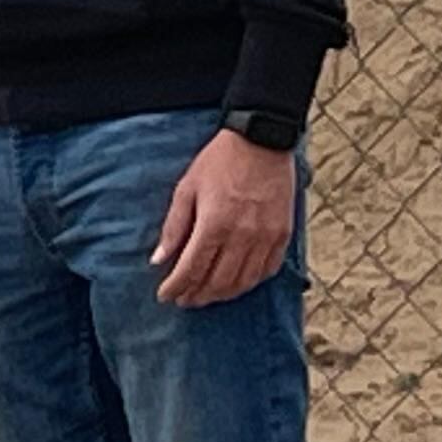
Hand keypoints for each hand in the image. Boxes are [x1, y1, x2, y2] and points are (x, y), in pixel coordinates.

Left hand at [150, 130, 296, 308]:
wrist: (261, 141)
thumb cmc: (219, 161)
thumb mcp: (187, 187)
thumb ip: (174, 226)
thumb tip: (159, 259)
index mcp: (214, 224)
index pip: (192, 269)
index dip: (176, 287)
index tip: (165, 296)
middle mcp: (242, 236)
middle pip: (217, 282)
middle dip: (197, 296)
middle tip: (184, 300)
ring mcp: (265, 238)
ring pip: (243, 282)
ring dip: (223, 295)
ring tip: (207, 296)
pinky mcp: (282, 234)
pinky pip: (267, 270)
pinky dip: (250, 283)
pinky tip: (237, 284)